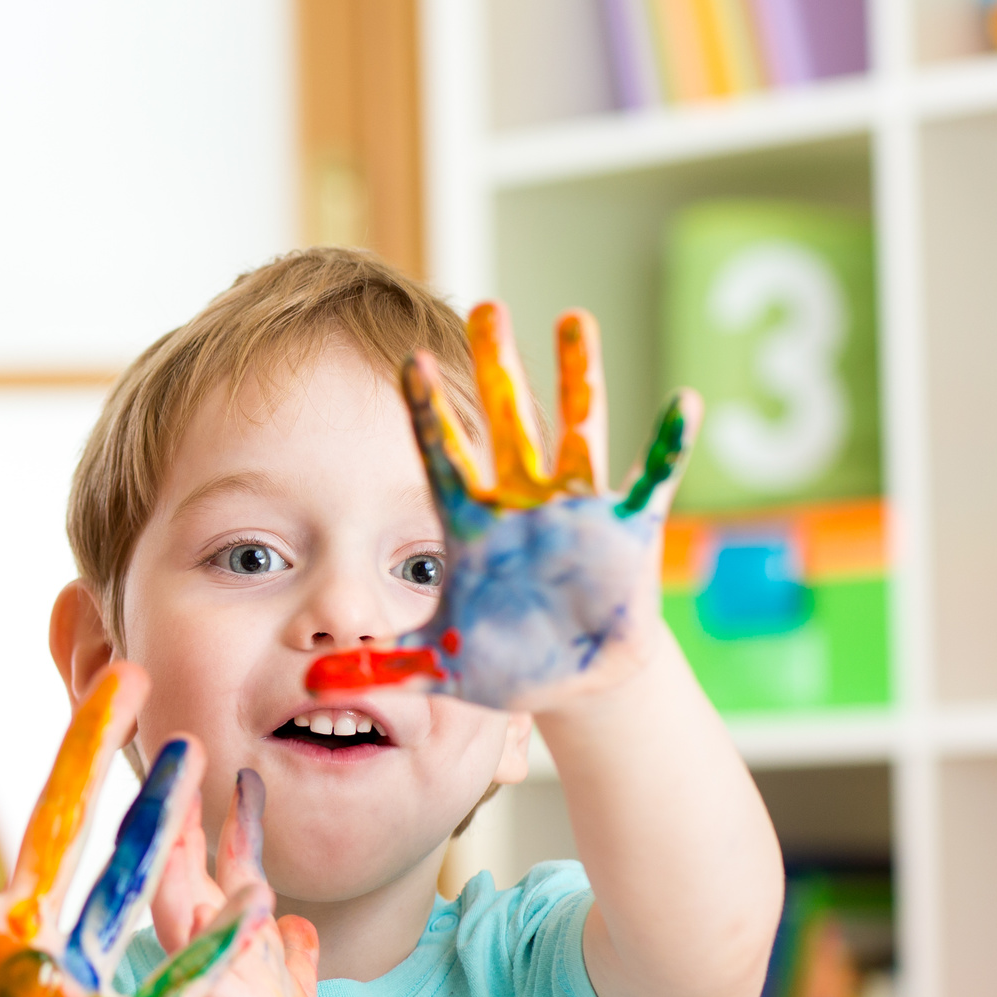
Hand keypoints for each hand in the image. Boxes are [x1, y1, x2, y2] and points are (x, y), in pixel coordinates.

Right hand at [146, 770, 324, 996]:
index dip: (222, 811)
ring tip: (174, 802)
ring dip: (180, 856)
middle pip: (186, 866)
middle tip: (170, 749)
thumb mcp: (293, 993)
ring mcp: (214, 983)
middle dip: (177, 809)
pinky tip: (210, 906)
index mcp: (231, 937)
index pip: (221, 860)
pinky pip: (217, 974)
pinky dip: (215, 940)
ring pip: (186, 907)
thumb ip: (292, 952)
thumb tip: (297, 917)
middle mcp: (211, 950)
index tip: (217, 756)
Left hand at [306, 302, 699, 711]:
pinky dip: (667, 447)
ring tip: (574, 317)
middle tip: (488, 308)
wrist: (570, 681)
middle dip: (499, 369)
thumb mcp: (439, 664)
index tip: (407, 360)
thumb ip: (382, 669)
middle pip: (507, 424)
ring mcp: (576, 513)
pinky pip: (650, 482)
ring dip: (578, 379)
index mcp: (473, 529)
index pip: (442, 459)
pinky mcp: (626, 533)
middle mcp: (522, 506)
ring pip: (576, 434)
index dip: (428, 413)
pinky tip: (682, 405)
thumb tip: (314, 688)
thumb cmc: (502, 661)